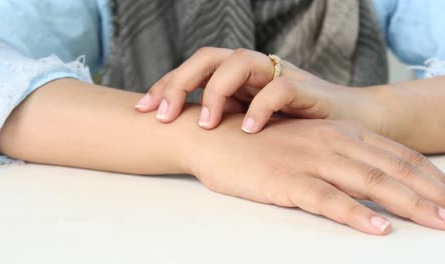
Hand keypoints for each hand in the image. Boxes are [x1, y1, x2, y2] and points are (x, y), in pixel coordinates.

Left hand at [135, 47, 385, 134]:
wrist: (345, 123)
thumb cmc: (290, 125)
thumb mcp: (246, 121)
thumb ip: (220, 118)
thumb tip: (177, 130)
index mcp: (234, 75)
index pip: (193, 69)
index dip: (165, 86)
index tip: (142, 111)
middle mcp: (251, 68)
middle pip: (208, 58)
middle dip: (180, 83)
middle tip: (162, 115)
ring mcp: (277, 74)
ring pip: (239, 63)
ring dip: (217, 92)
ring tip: (207, 125)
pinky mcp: (304, 87)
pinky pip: (279, 87)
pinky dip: (261, 107)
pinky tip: (248, 130)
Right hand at [185, 115, 444, 234]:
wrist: (214, 135)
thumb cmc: (260, 141)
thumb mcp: (307, 139)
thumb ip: (339, 152)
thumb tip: (370, 174)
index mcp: (340, 131)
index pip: (397, 155)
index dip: (429, 177)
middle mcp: (331, 142)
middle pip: (392, 169)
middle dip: (430, 194)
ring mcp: (309, 160)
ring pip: (368, 182)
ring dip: (407, 204)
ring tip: (435, 223)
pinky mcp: (286, 180)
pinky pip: (327, 199)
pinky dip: (355, 213)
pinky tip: (377, 227)